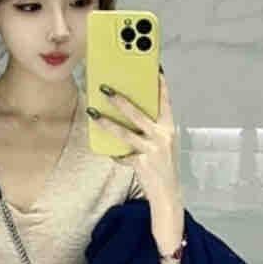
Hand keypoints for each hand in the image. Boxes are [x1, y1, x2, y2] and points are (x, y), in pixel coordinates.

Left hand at [87, 71, 181, 205]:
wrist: (168, 193)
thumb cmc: (163, 164)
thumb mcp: (162, 143)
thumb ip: (151, 128)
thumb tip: (128, 111)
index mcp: (169, 128)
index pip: (165, 102)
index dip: (159, 85)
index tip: (152, 69)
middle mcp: (163, 136)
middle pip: (138, 114)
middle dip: (120, 100)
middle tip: (105, 88)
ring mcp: (152, 150)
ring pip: (125, 132)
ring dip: (106, 122)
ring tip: (93, 112)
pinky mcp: (141, 163)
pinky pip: (122, 154)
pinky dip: (115, 153)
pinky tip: (108, 150)